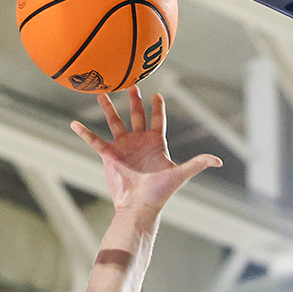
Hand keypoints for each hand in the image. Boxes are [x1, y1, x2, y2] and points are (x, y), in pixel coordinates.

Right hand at [69, 86, 220, 213]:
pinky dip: (84, 132)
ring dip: (108, 108)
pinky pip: (94, 140)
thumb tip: (218, 161)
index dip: (157, 108)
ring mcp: (123, 147)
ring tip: (101, 93)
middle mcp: (139, 142)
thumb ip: (197, 164)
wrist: (139, 207)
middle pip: (136, 115)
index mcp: (156, 144)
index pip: (157, 120)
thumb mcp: (180, 174)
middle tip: (131, 84)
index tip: (157, 94)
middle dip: (134, 100)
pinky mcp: (109, 155)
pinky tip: (74, 123)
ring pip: (115, 122)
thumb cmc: (160, 193)